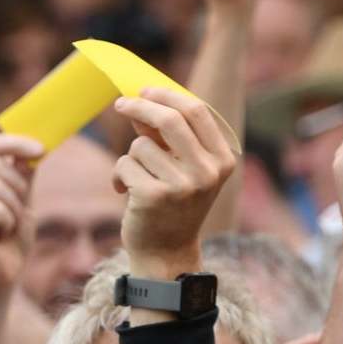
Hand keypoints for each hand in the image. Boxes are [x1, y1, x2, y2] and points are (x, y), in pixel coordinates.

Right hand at [0, 133, 42, 297]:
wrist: (1, 278)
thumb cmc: (10, 241)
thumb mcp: (23, 201)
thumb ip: (24, 175)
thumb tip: (33, 146)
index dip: (16, 142)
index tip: (41, 150)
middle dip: (19, 186)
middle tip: (19, 210)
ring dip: (14, 208)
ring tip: (8, 226)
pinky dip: (9, 223)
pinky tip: (0, 237)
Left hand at [112, 88, 237, 273]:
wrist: (166, 253)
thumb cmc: (172, 205)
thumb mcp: (181, 168)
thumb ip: (167, 137)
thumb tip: (141, 101)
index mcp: (223, 160)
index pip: (197, 111)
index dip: (167, 96)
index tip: (144, 91)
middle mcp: (208, 172)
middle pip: (170, 120)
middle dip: (139, 107)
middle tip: (120, 104)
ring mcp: (182, 186)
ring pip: (140, 145)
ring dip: (130, 157)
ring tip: (136, 179)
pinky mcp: (153, 196)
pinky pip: (124, 165)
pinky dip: (118, 175)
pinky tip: (126, 193)